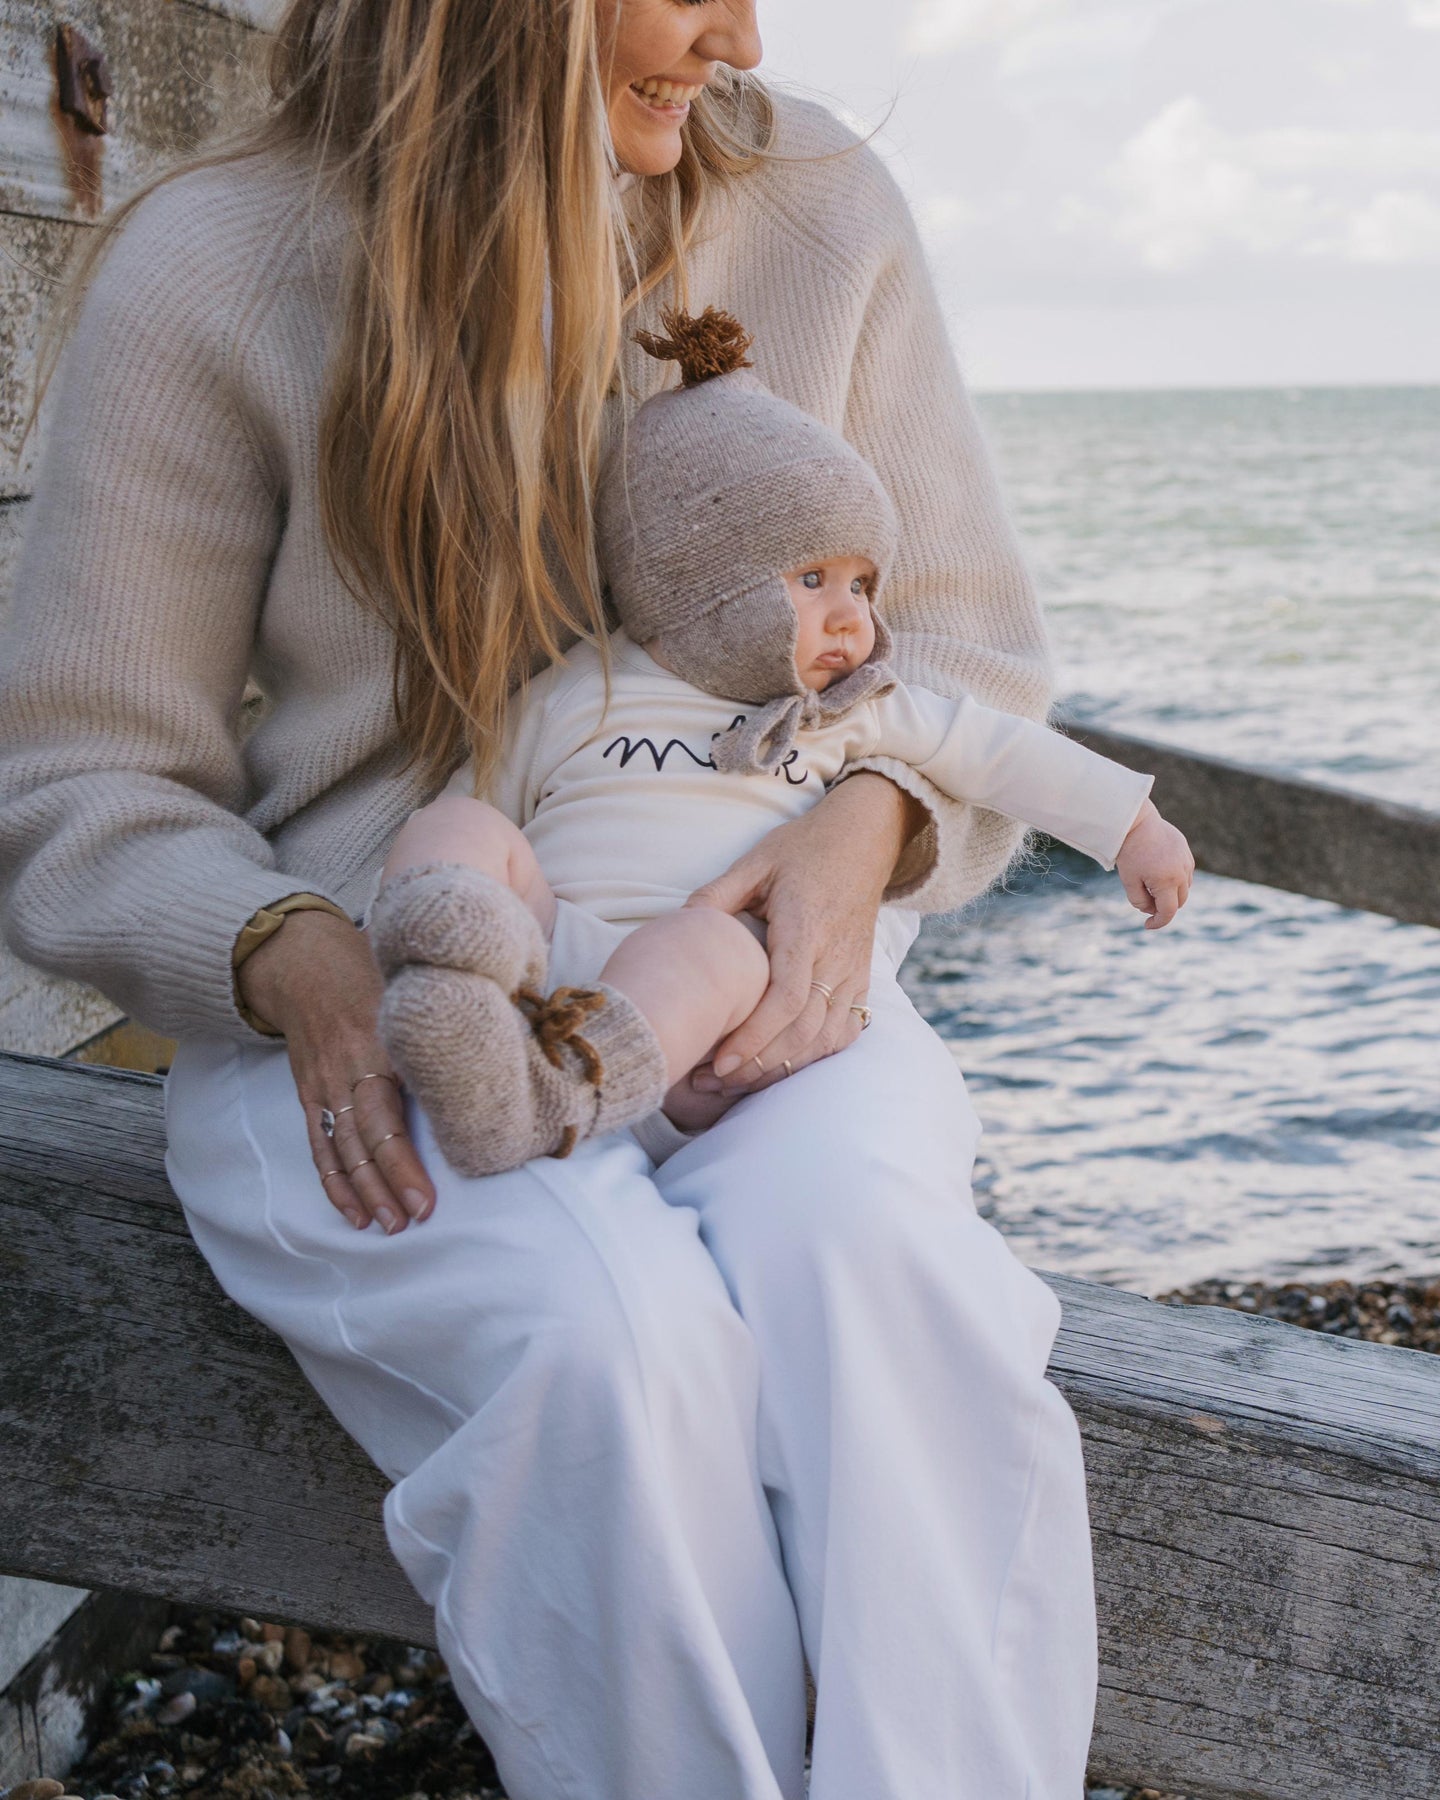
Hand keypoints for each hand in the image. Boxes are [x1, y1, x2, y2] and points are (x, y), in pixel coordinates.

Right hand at [237, 909, 435, 1233]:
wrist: (303, 965)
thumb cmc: (372, 975)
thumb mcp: (411, 988)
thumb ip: (450, 1022)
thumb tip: (511, 1049)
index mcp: (381, 1044)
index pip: (390, 1115)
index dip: (406, 1162)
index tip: (429, 1199)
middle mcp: (349, 1070)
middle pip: (366, 1139)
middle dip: (389, 1183)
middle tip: (413, 1220)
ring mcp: (324, 1086)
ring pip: (341, 1150)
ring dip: (364, 1192)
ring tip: (387, 1226)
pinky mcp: (309, 1097)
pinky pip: (320, 1147)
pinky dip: (335, 1183)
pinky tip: (355, 1213)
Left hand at [685, 772, 922, 1095]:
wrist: (863, 841)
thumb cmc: (802, 850)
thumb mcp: (755, 861)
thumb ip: (717, 895)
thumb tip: (677, 926)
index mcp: (806, 927)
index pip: (787, 996)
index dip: (754, 1036)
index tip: (719, 1060)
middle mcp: (836, 956)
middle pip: (804, 1029)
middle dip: (759, 1064)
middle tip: (712, 1082)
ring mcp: (854, 972)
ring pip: (825, 1037)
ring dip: (781, 1067)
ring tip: (735, 1083)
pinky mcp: (862, 980)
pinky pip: (844, 1032)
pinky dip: (814, 1057)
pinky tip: (780, 1068)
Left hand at [1115, 799, 1194, 928]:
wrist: (1136, 821)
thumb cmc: (1129, 851)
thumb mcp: (1129, 881)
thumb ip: (1139, 901)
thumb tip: (1152, 910)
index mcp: (1168, 881)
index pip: (1169, 912)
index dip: (1158, 922)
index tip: (1147, 926)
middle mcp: (1182, 872)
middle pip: (1179, 901)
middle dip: (1164, 906)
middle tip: (1144, 898)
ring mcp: (1186, 860)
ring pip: (1184, 887)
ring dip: (1171, 892)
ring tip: (1149, 882)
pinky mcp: (1186, 850)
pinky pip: (1185, 872)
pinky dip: (1174, 878)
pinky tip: (1157, 869)